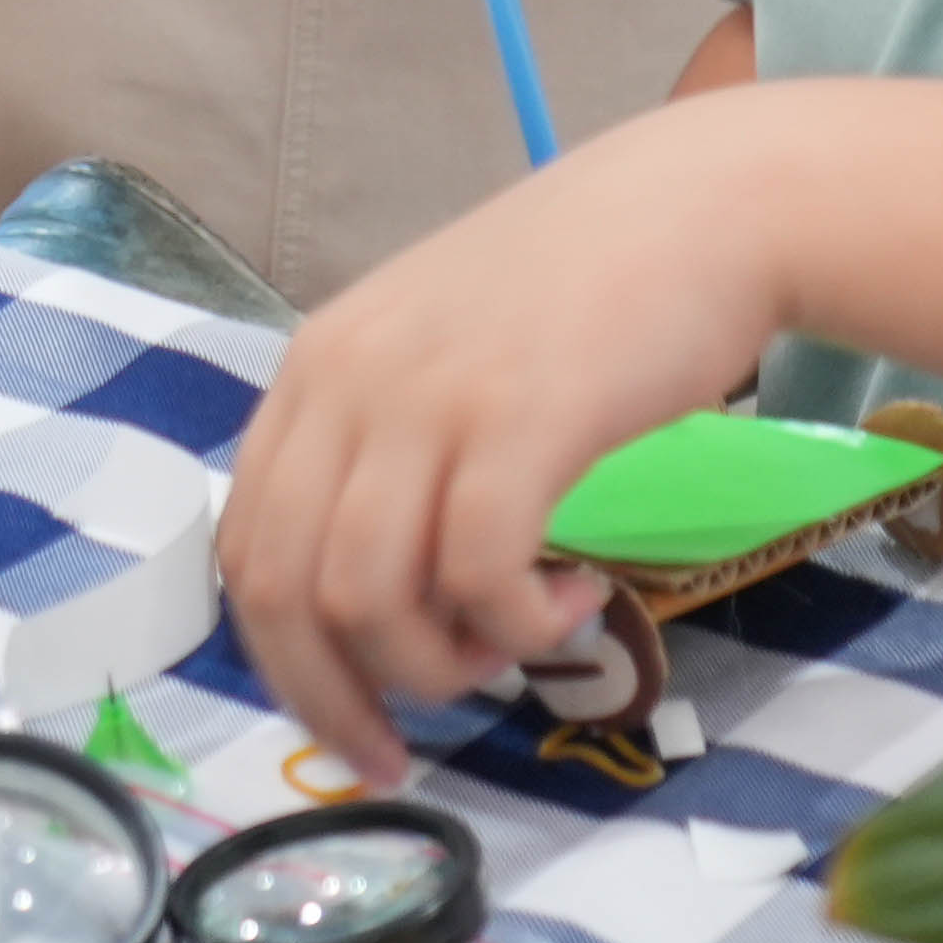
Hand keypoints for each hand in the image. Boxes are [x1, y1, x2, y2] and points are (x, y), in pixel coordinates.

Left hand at [219, 93, 810, 780]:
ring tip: (513, 643)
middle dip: (343, 697)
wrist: (698, 205)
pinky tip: (572, 600)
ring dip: (440, 663)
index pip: (243, 550)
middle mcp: (348, 380)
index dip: (284, 665)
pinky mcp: (520, 418)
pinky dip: (518, 623)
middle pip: (287, 592)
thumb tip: (362, 597)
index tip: (351, 723)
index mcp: (315, 368)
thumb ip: (385, 447)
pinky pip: (476, 573)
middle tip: (416, 737)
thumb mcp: (436, 351)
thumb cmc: (580, 287)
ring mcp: (430, 396)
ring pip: (368, 598)